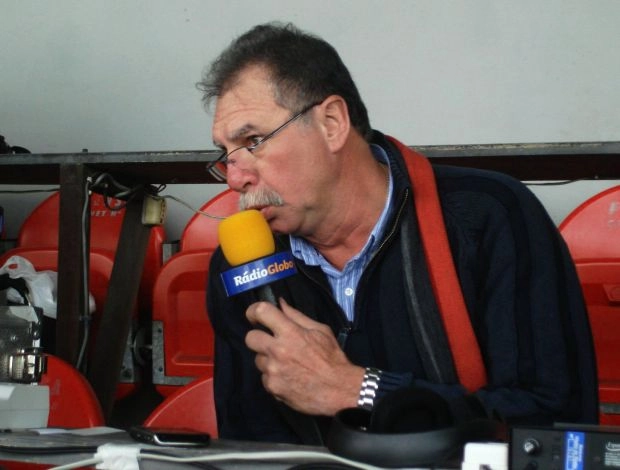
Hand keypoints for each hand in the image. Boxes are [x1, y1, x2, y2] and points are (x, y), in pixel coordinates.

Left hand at [245, 298, 364, 415]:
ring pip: (258, 360)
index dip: (253, 311)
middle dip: (259, 338)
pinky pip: (265, 378)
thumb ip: (297, 316)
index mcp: (290, 332)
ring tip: (287, 364)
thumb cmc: (332, 358)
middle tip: (272, 343)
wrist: (339, 390)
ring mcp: (273, 370)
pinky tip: (289, 378)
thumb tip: (280, 303)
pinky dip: (274, 377)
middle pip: (250, 338)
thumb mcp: (320, 331)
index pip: (262, 312)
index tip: (254, 315)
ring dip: (269, 360)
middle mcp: (277, 350)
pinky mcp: (272, 387)